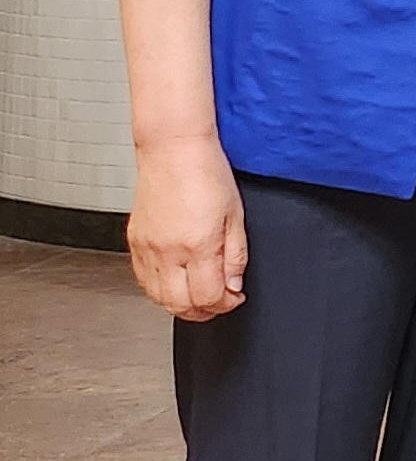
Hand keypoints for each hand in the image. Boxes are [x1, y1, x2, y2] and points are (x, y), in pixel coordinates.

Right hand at [130, 132, 249, 322]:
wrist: (173, 148)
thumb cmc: (206, 172)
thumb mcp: (236, 214)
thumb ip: (236, 255)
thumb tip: (234, 285)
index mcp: (198, 244)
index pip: (209, 297)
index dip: (226, 305)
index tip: (235, 297)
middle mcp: (168, 251)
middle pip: (180, 305)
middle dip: (203, 312)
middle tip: (218, 303)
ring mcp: (147, 248)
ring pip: (158, 298)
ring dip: (180, 304)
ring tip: (198, 295)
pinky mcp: (134, 242)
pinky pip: (143, 280)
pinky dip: (159, 290)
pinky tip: (175, 282)